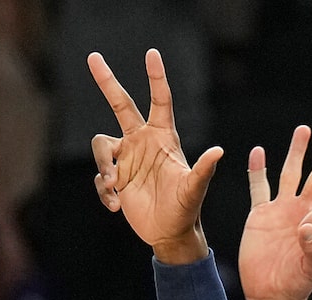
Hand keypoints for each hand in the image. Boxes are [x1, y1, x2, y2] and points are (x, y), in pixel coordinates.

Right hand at [85, 49, 220, 264]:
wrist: (169, 233)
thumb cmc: (186, 209)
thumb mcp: (195, 189)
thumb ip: (203, 170)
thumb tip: (218, 152)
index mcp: (163, 137)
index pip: (159, 100)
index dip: (156, 77)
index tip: (151, 54)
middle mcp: (142, 142)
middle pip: (121, 104)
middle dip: (107, 81)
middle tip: (93, 57)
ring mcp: (127, 159)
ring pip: (101, 145)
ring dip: (104, 165)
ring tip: (114, 186)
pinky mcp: (116, 178)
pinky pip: (100, 177)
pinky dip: (104, 191)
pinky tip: (116, 206)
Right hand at [237, 125, 311, 299]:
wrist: (271, 297)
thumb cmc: (297, 285)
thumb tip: (305, 225)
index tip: (305, 233)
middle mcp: (300, 211)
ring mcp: (280, 211)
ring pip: (290, 175)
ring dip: (297, 153)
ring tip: (304, 130)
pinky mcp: (259, 216)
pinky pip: (259, 188)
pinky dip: (258, 171)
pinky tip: (258, 151)